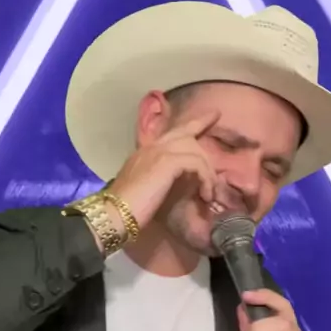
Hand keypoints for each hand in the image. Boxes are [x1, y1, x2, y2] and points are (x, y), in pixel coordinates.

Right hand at [107, 111, 220, 231]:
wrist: (114, 213)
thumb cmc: (127, 210)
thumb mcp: (146, 191)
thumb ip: (162, 182)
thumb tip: (183, 185)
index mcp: (145, 153)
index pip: (170, 134)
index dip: (190, 124)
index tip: (208, 116)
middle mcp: (152, 147)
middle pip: (184, 131)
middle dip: (202, 124)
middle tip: (216, 118)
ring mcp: (159, 152)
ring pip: (194, 149)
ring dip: (207, 172)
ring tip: (209, 193)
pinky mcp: (167, 162)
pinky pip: (196, 163)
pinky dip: (205, 179)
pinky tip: (205, 195)